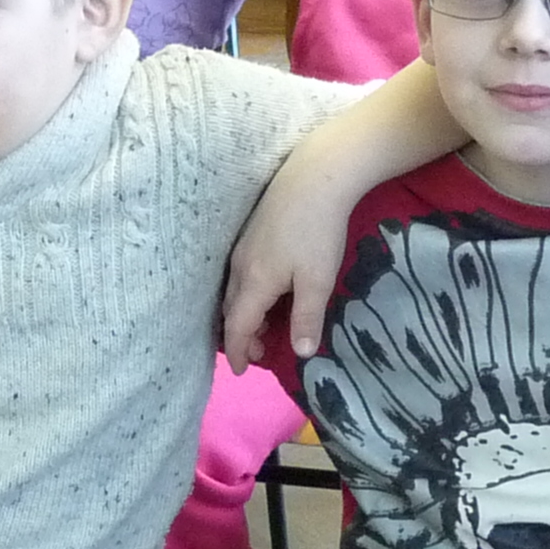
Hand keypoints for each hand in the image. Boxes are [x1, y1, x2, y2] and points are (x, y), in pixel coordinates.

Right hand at [221, 135, 366, 367]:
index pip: (237, 326)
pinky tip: (271, 291)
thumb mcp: (317, 280)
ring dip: (246, 314)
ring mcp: (244, 247)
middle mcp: (241, 267)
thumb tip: (301, 354)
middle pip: (231, 310)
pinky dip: (250, 295)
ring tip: (268, 325)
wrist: (315, 177)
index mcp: (254, 283)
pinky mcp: (252, 233)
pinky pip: (241, 276)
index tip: (243, 371)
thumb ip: (307, 318)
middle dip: (242, 336)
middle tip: (262, 352)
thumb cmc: (317, 231)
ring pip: (235, 292)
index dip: (239, 351)